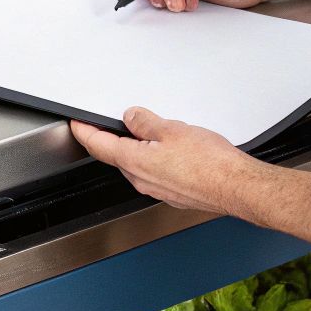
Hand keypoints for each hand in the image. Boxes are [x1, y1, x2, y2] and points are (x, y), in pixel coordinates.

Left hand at [68, 107, 247, 211]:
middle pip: (115, 156)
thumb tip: (130, 117)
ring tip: (143, 131)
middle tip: (106, 122)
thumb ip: (145, 122)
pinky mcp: (172, 192)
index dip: (83, 131)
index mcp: (134, 162)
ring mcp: (156, 189)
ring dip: (133, 149)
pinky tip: (166, 150)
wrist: (235, 187)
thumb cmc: (209, 163)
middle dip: (109, 139)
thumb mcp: (172, 129)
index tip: (76, 123)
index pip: (97, 145)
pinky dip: (152, 159)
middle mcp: (141, 180)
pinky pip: (154, 173)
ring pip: (136, 165)